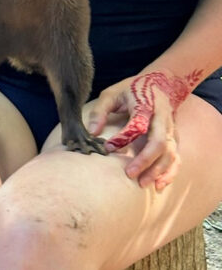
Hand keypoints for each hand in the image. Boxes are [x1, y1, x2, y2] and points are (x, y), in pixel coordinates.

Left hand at [88, 68, 201, 191]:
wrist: (161, 83)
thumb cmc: (131, 89)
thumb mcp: (111, 93)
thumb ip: (100, 111)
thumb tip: (91, 132)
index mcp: (145, 105)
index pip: (138, 124)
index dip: (124, 137)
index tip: (108, 147)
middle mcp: (162, 119)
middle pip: (159, 142)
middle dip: (146, 160)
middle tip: (130, 174)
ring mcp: (170, 130)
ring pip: (170, 153)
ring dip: (158, 170)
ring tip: (142, 183)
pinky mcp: (174, 139)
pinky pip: (176, 158)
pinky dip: (169, 173)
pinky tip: (159, 185)